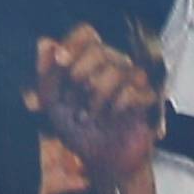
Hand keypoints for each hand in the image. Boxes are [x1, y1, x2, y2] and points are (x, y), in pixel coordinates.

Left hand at [35, 25, 165, 189]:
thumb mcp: (53, 104)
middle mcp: (113, 63)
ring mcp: (132, 79)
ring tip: (87, 116)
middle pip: (98, 50)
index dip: (72, 43)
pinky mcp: (147, 98)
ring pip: (115, 70)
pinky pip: (132, 91)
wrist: (100, 160)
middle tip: (72, 100)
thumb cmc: (78, 129)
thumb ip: (46, 74)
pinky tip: (110, 118)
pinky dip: (116, 106)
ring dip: (95, 98)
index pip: (86, 33)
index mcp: (91, 60)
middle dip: (79, 75)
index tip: (60, 61)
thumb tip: (45, 43)